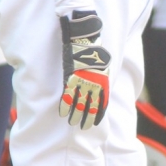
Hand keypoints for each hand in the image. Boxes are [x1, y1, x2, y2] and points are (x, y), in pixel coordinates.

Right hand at [59, 12, 110, 129]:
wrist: (85, 37)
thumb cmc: (93, 48)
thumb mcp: (102, 65)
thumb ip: (100, 77)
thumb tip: (99, 86)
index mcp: (102, 81)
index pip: (102, 103)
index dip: (98, 115)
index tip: (94, 123)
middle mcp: (93, 84)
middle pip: (90, 107)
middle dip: (87, 119)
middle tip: (83, 128)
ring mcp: (81, 82)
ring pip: (78, 105)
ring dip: (75, 116)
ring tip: (73, 124)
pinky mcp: (70, 78)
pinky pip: (67, 96)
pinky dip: (64, 106)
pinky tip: (62, 113)